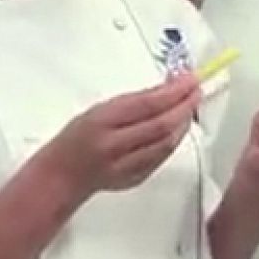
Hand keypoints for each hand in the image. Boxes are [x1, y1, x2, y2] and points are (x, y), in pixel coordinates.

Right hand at [41, 75, 201, 195]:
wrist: (62, 176)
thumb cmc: (75, 138)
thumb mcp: (97, 110)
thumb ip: (132, 102)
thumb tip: (167, 88)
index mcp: (102, 122)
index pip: (147, 105)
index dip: (173, 91)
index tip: (189, 79)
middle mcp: (115, 145)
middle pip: (161, 125)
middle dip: (184, 106)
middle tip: (196, 90)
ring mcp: (127, 166)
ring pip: (166, 143)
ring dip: (183, 123)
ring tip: (190, 106)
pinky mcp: (136, 178)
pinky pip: (162, 157)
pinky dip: (174, 139)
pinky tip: (178, 128)